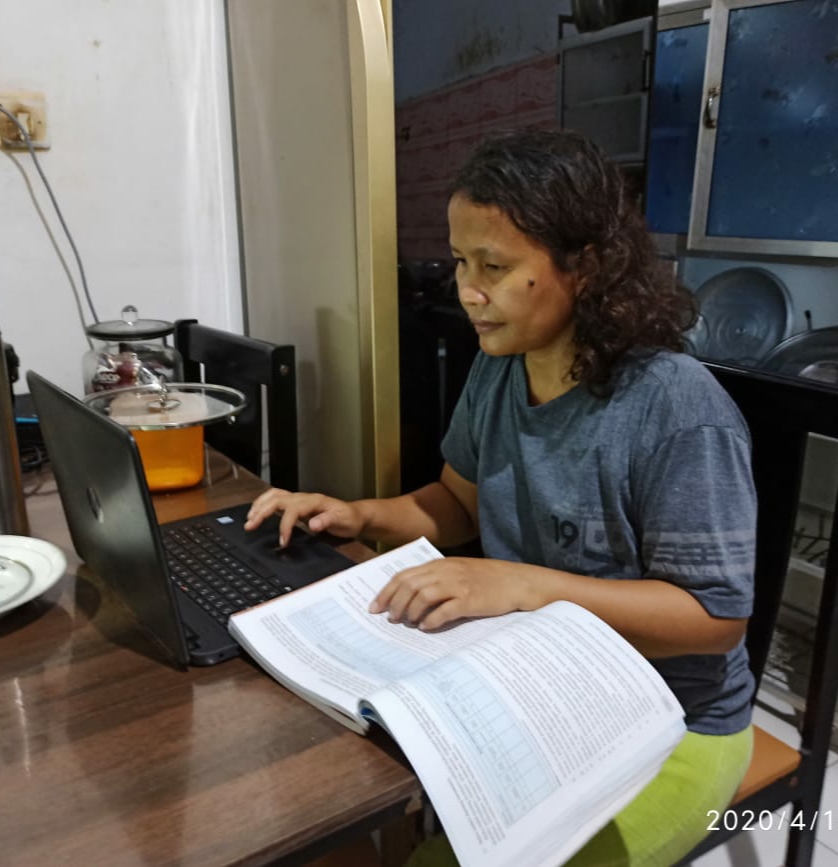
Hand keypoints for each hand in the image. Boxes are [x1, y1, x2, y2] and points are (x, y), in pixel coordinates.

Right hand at [245, 488, 364, 546]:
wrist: (355, 515)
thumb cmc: (349, 519)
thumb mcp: (343, 522)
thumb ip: (327, 521)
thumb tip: (312, 524)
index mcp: (314, 501)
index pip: (292, 510)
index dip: (285, 525)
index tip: (282, 541)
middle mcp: (304, 498)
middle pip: (277, 499)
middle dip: (262, 511)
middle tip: (250, 526)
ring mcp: (300, 499)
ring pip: (274, 496)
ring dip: (259, 505)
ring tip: (249, 519)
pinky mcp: (297, 504)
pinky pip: (276, 499)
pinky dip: (264, 504)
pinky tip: (257, 512)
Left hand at [369, 557, 526, 629]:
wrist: (516, 581)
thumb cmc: (486, 579)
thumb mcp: (457, 572)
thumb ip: (436, 580)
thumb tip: (409, 598)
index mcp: (440, 564)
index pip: (404, 575)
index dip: (386, 592)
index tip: (374, 607)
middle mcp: (446, 572)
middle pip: (409, 585)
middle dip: (395, 603)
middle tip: (391, 618)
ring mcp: (458, 585)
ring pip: (423, 596)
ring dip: (411, 611)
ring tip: (408, 623)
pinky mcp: (470, 600)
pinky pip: (445, 610)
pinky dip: (432, 620)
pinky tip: (427, 627)